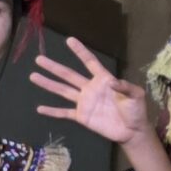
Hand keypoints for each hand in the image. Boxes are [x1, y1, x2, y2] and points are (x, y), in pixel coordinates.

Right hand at [30, 37, 150, 144]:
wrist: (132, 131)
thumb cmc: (136, 110)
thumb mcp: (136, 96)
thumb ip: (126, 88)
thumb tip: (113, 82)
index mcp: (103, 80)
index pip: (90, 62)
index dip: (80, 52)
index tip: (69, 40)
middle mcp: (90, 88)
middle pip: (69, 75)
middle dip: (54, 67)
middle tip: (39, 59)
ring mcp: (84, 102)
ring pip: (63, 91)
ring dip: (48, 84)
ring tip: (33, 76)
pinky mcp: (82, 116)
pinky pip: (64, 113)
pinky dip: (52, 111)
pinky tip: (39, 108)